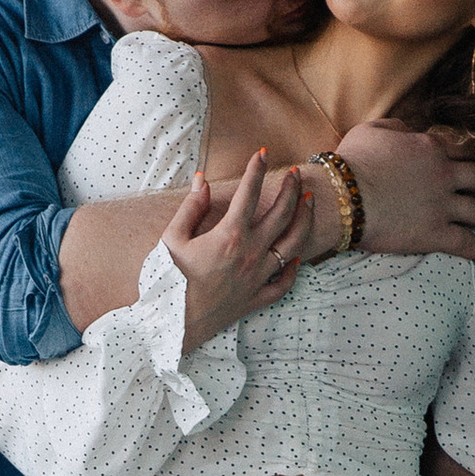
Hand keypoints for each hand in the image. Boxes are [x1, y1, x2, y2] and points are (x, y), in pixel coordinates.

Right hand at [160, 149, 311, 352]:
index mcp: (229, 236)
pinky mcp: (256, 298)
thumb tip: (203, 181)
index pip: (249, 194)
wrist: (172, 323)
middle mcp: (250, 254)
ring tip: (308, 203)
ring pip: (293, 244)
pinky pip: (284, 282)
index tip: (261, 152)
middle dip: (291, 190)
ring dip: (303, 221)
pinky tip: (295, 257)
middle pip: (282, 215)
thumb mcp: (171, 238)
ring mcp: (258, 278)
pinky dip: (292, 269)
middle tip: (296, 174)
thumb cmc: (167, 280)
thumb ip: (191, 207)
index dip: (256, 169)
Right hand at [336, 119, 474, 262]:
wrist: (344, 197)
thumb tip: (408, 129)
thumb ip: (396, 127)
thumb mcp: (373, 130)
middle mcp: (445, 175)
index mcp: (431, 149)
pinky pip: (463, 242)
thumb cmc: (353, 162)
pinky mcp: (435, 234)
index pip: (465, 150)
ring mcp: (443, 206)